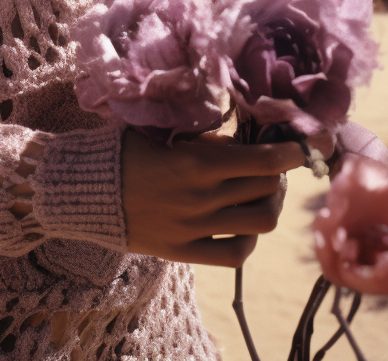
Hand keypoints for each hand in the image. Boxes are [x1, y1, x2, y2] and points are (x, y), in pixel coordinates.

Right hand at [120, 128, 303, 266]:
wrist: (88, 190)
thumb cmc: (126, 150)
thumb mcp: (166, 134)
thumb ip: (205, 139)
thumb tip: (244, 139)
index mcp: (196, 162)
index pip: (264, 161)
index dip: (290, 154)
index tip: (299, 146)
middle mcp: (201, 198)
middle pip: (267, 190)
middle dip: (278, 174)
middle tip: (273, 165)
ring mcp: (194, 228)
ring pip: (260, 222)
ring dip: (269, 204)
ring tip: (262, 193)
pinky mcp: (184, 251)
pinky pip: (235, 254)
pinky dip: (249, 239)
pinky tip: (243, 223)